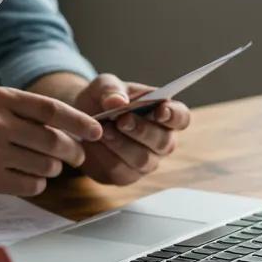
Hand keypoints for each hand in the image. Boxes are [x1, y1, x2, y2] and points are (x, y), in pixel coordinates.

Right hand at [0, 86, 103, 196]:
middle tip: (76, 156)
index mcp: (2, 99)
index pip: (52, 109)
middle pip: (54, 141)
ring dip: (52, 169)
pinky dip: (37, 183)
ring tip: (41, 164)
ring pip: (46, 166)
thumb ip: (29, 112)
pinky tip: (25, 176)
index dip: (79, 121)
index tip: (97, 130)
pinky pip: (32, 185)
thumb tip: (76, 128)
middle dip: (72, 152)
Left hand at [71, 74, 190, 184]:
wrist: (80, 119)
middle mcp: (161, 140)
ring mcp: (146, 161)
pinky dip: (105, 156)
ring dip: (122, 145)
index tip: (160, 111)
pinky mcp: (125, 175)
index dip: (174, 116)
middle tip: (122, 120)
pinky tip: (94, 144)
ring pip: (142, 160)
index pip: (181, 117)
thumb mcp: (103, 86)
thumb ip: (111, 89)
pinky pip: (120, 171)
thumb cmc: (101, 99)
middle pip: (164, 142)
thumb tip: (118, 101)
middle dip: (142, 130)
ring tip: (103, 131)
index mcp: (164, 113)